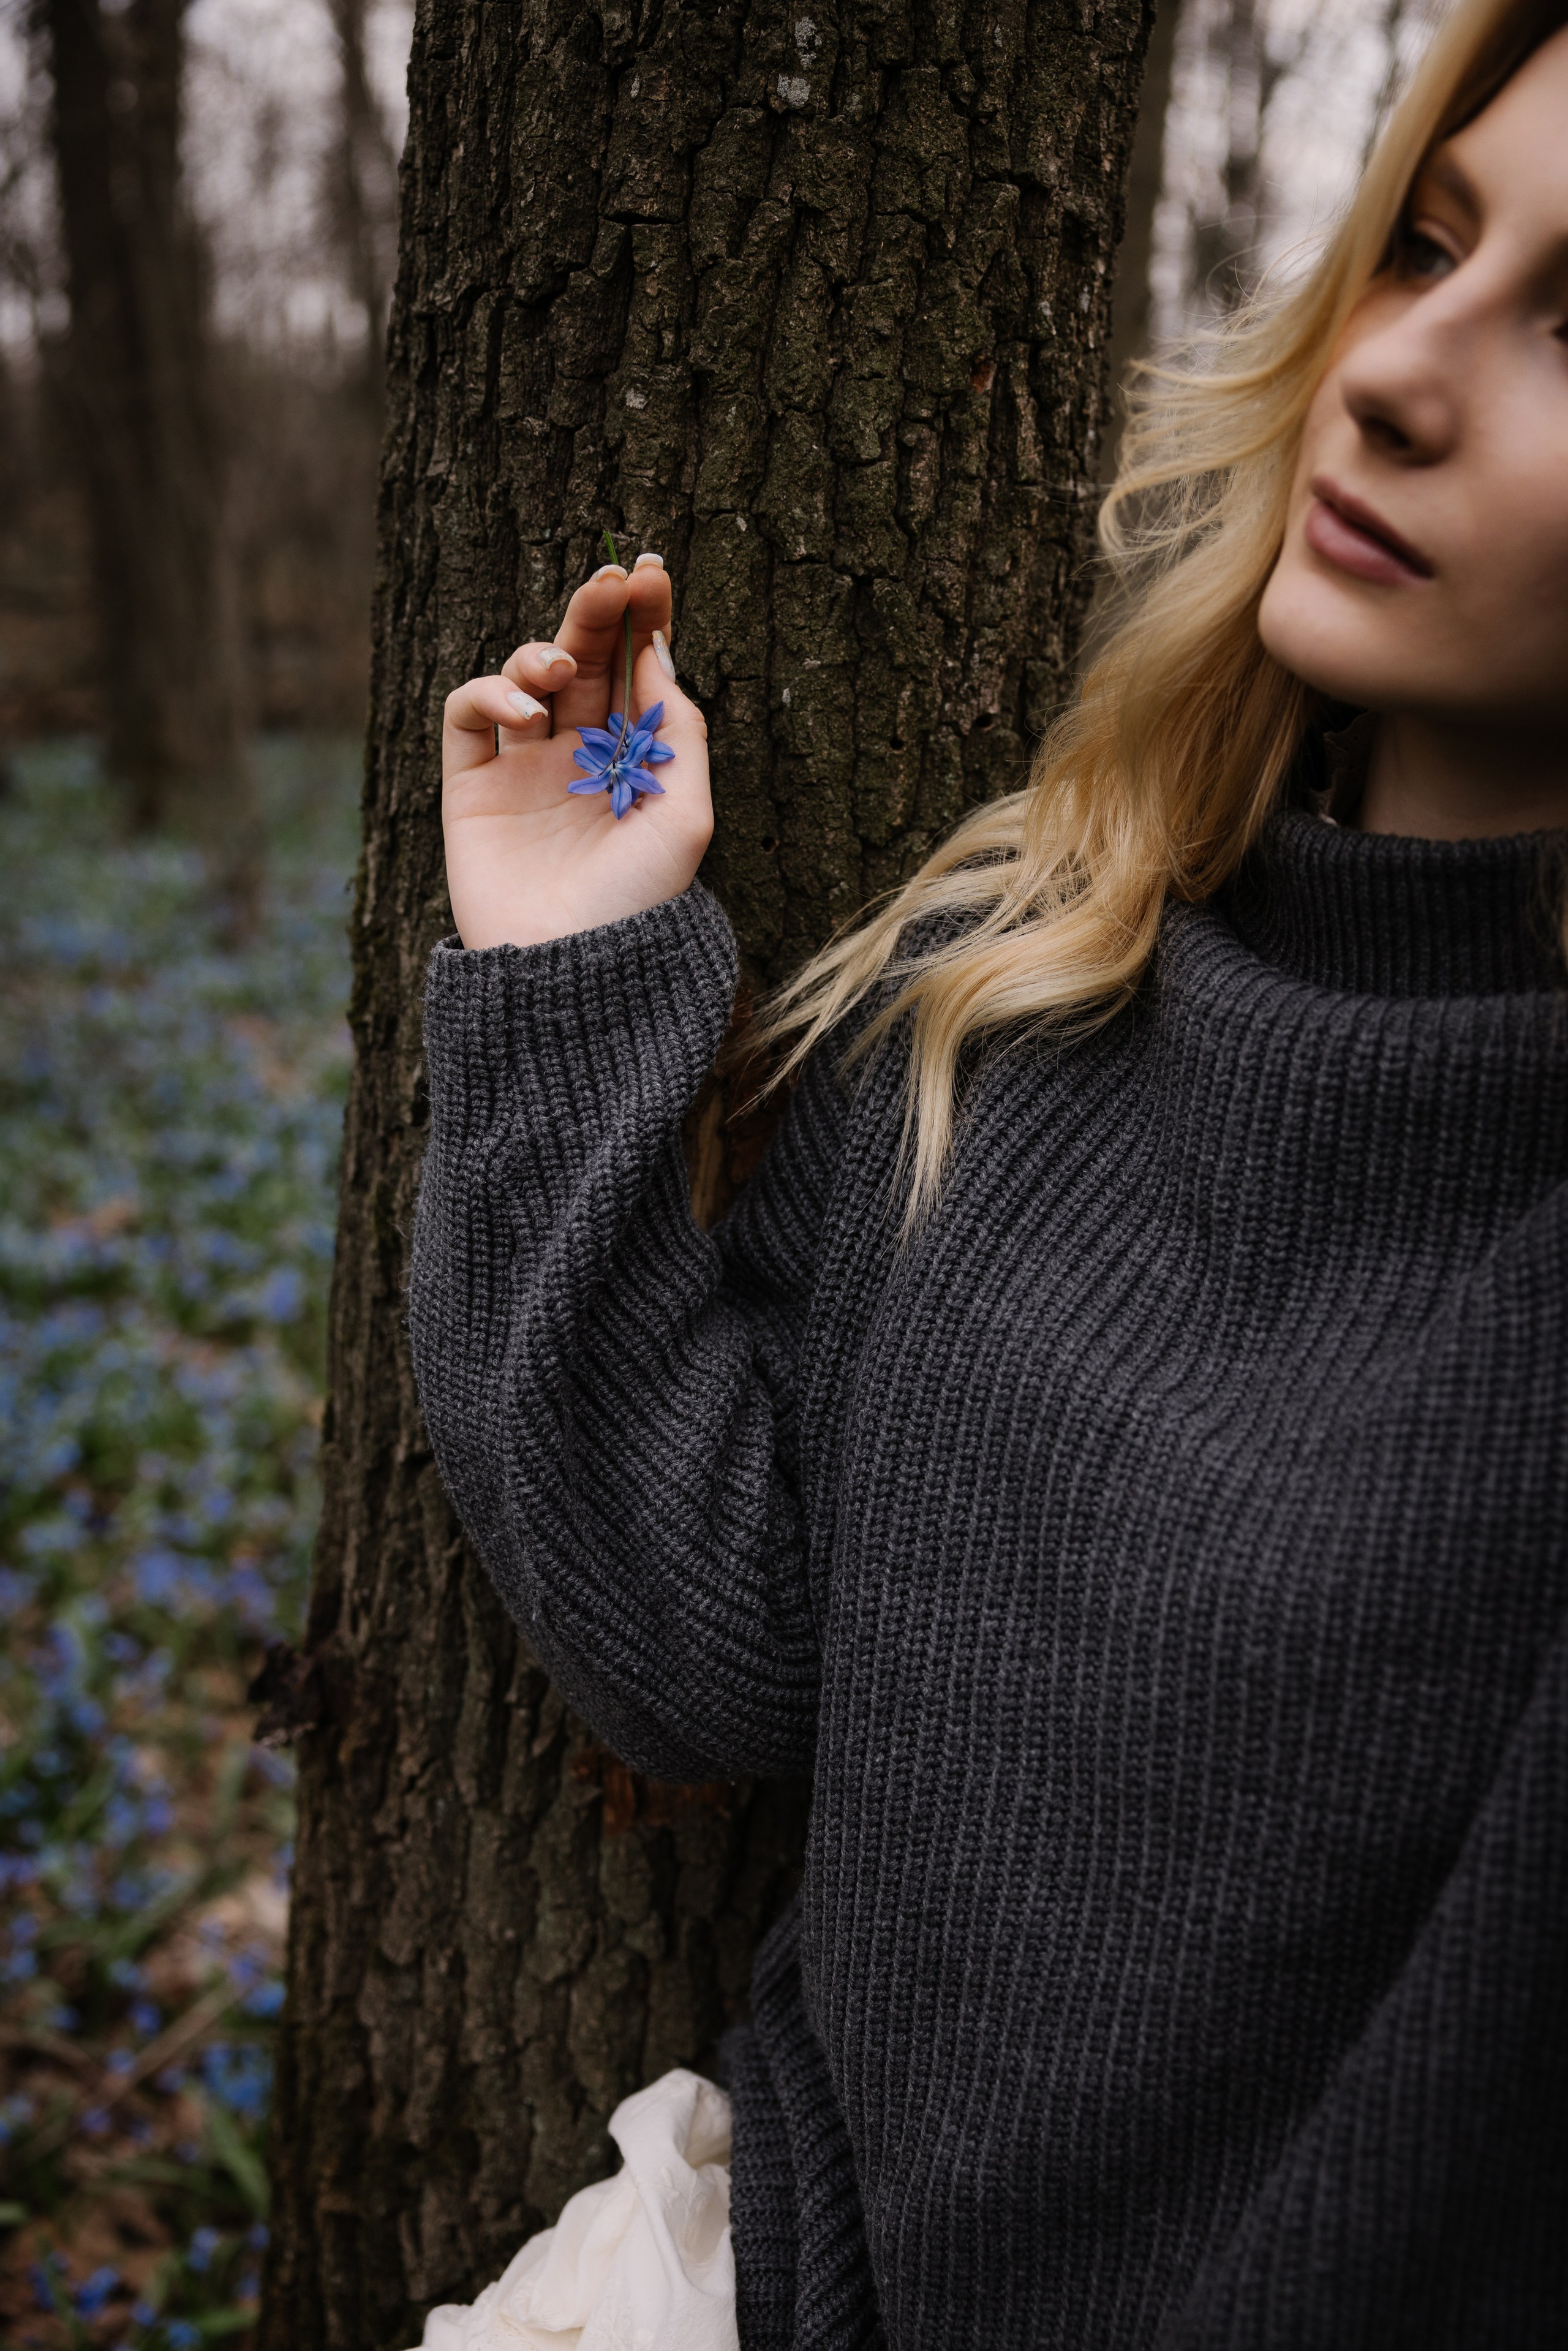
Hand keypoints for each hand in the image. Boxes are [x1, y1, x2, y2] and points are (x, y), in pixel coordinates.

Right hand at [441, 556, 711, 949]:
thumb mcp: (688, 817)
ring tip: (560, 671)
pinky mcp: (470, 787)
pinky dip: (491, 693)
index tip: (652, 573)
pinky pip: (467, 714)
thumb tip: (659, 653)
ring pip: (524, 675)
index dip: (642, 619)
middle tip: (612, 578)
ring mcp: (522, 771)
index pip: (636, 671)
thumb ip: (680, 731)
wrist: (571, 971)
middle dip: (596, 611)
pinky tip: (526, 712)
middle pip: (583, 659)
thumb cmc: (638, 904)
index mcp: (633, 764)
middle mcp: (578, 759)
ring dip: (542, 650)